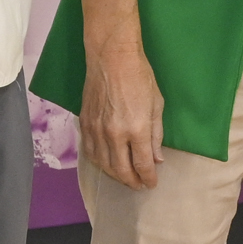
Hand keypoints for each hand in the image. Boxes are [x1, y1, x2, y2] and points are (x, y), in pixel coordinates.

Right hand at [81, 32, 165, 189]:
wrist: (112, 58)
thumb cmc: (140, 77)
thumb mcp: (157, 104)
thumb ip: (156, 135)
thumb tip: (156, 158)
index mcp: (136, 129)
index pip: (142, 164)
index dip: (148, 178)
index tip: (151, 184)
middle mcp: (114, 134)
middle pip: (121, 169)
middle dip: (131, 181)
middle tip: (139, 185)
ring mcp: (97, 129)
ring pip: (103, 164)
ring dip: (114, 175)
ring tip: (124, 177)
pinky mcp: (85, 123)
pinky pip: (90, 151)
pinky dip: (98, 162)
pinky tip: (106, 164)